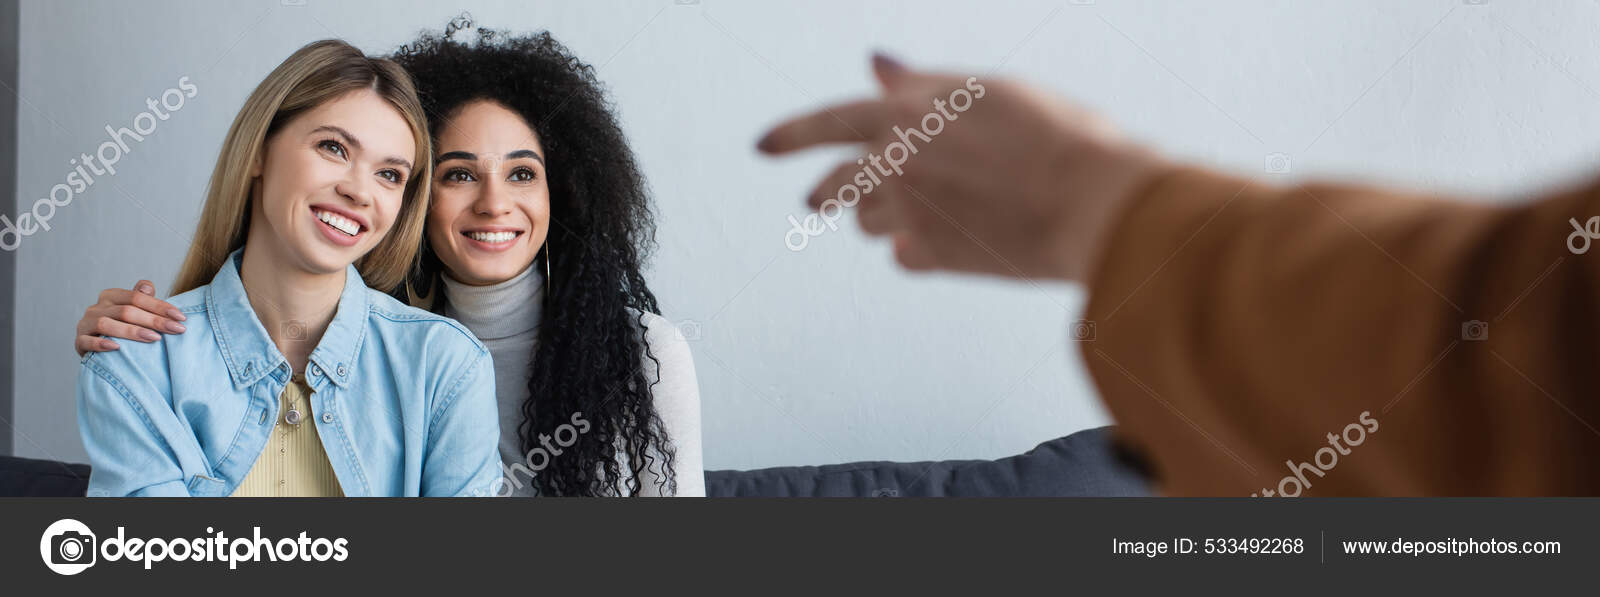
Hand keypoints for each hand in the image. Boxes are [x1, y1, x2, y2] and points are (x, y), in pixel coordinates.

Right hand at [74, 280, 186, 355]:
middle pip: (126, 311)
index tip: (181, 317)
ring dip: (132, 331)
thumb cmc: (123, 328)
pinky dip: (101, 344)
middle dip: (154, 320)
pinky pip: (87, 341)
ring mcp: (85, 324)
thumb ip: (142, 299)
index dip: (160, 306)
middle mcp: (96, 307)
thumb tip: (147, 286)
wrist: (100, 350)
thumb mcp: (135, 312)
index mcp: (111, 296)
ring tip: (154, 338)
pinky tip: (117, 347)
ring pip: (106, 324)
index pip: (137, 297)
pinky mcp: (78, 341)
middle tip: (176, 330)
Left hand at [757, 54, 1166, 281]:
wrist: (1092, 200)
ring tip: (929, 210)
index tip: (762, 147)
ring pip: (871, 222)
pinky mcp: (930, 256)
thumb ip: (922, 86)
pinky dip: (920, 251)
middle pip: (837, 186)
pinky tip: (950, 244)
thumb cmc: (1053, 133)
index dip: (792, 133)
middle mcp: (893, 163)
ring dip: (887, 217)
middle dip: (825, 194)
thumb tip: (876, 65)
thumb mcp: (984, 93)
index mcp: (903, 114)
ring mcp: (908, 212)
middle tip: (816, 202)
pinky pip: (905, 256)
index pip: (828, 121)